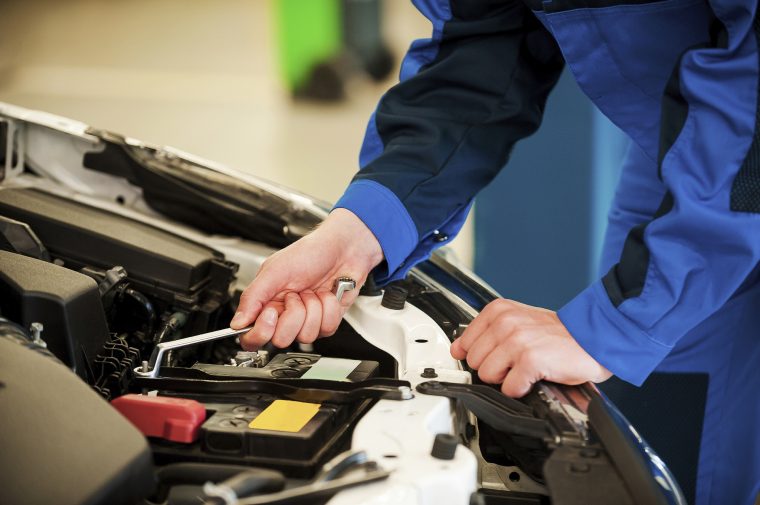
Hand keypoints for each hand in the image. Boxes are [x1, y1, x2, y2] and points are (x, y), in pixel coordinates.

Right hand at [231, 209, 383, 349]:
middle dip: (293, 315)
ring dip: (313, 309)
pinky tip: (327, 295)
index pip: (252, 336)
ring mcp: (306, 320)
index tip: (271, 313)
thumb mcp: (275, 270)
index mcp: (266, 303)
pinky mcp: (326, 321)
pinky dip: (329, 309)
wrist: (343, 248)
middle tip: (296, 294)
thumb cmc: (310, 253)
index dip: (260, 332)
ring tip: (313, 291)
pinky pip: (326, 329)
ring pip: (305, 336)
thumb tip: (236, 322)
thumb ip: (253, 297)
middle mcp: (285, 315)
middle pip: (281, 339)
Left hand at [450, 299, 610, 396]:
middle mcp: (505, 323)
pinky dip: (522, 389)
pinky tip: (534, 377)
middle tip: (516, 362)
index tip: (494, 357)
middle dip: (494, 368)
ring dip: (507, 379)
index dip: (480, 356)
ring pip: (487, 375)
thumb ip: (487, 332)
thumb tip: (458, 348)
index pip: (464, 343)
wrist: (593, 338)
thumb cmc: (558, 334)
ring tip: (526, 368)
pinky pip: (509, 388)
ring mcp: (516, 340)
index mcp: (499, 311)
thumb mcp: (518, 322)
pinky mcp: (529, 360)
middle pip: (474, 362)